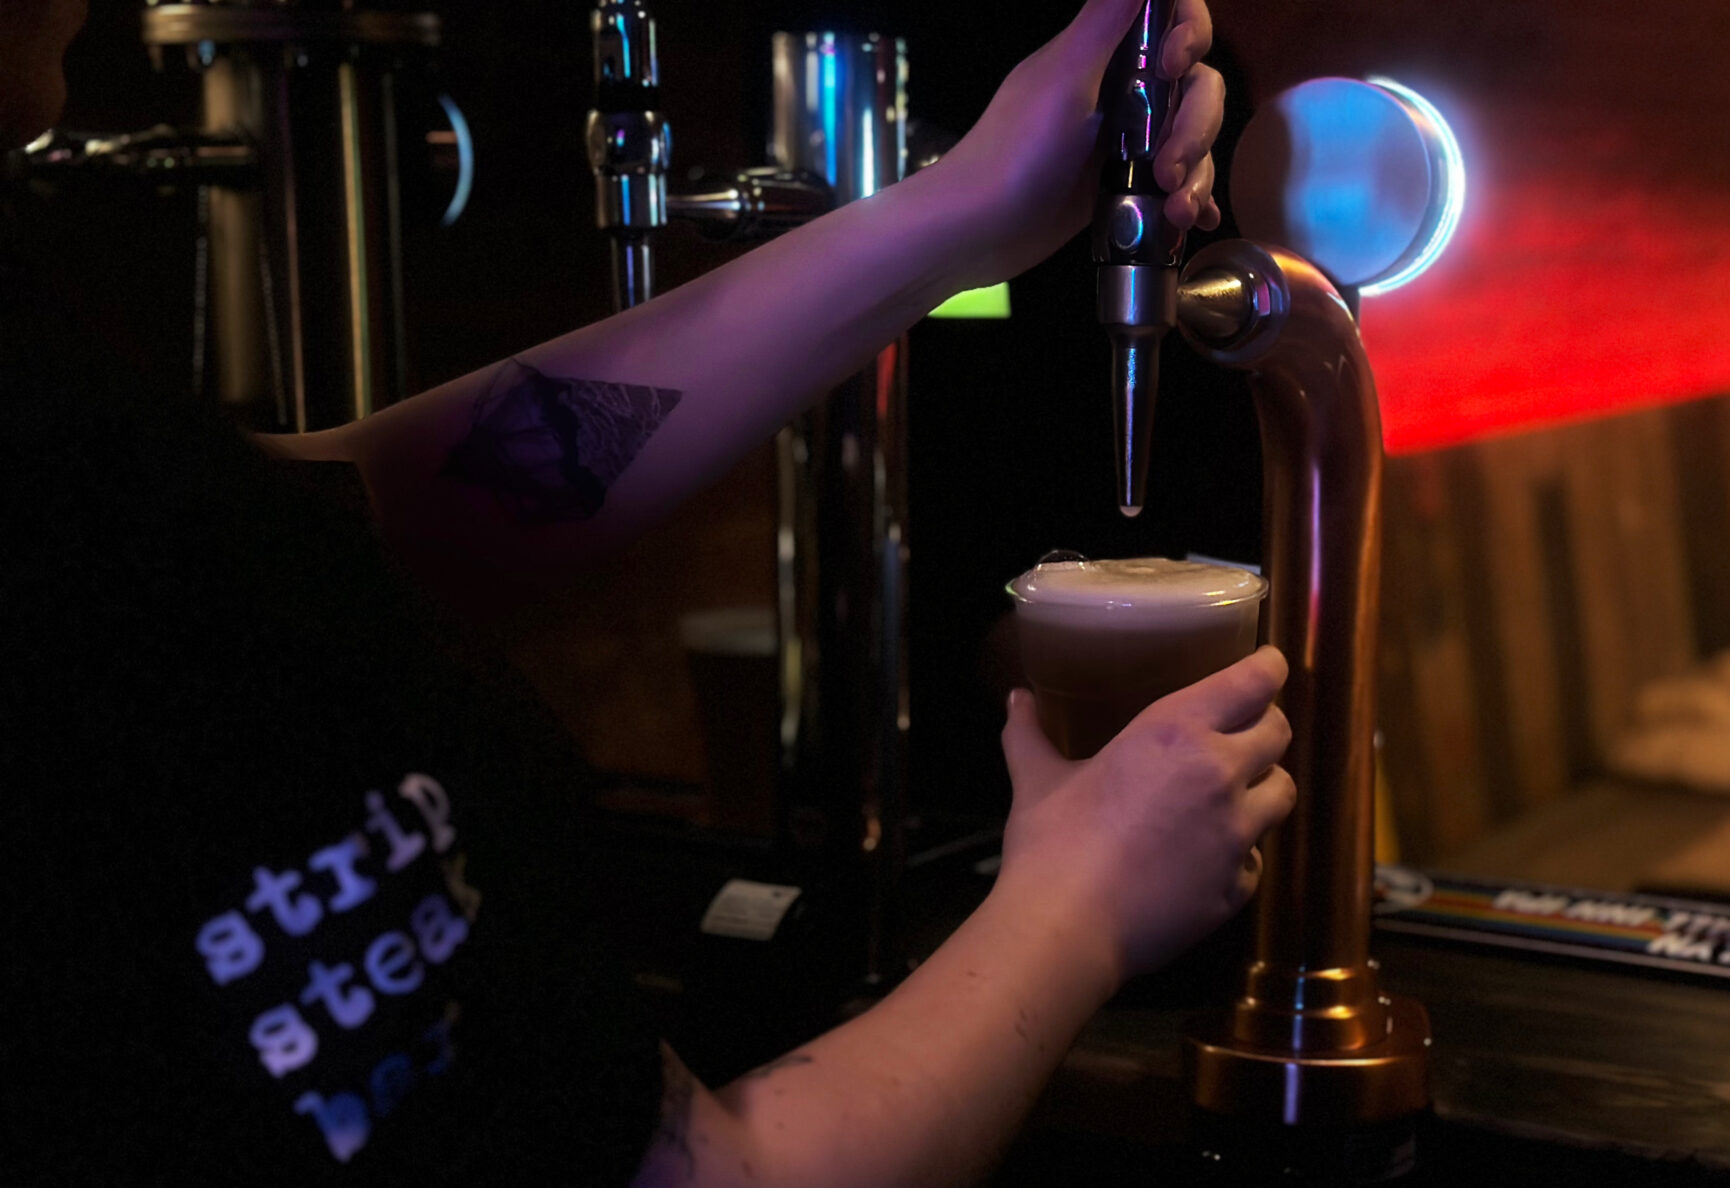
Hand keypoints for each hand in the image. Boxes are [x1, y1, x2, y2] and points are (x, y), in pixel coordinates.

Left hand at [926, 0, 1224, 289]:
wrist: (978, 231)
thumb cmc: (1015, 151)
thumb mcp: (1064, 77)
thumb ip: (1105, 17)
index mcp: (1105, 55)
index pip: (1172, 21)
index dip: (1189, 36)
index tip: (1172, 65)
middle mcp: (1120, 92)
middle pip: (1195, 88)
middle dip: (1195, 128)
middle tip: (1168, 170)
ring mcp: (1124, 142)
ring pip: (1191, 140)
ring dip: (1197, 173)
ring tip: (1177, 208)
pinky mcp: (1123, 187)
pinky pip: (1176, 185)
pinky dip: (1192, 200)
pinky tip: (1193, 219)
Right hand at [996, 646, 1294, 980]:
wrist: (1067, 926)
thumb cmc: (1052, 842)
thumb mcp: (1036, 779)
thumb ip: (1030, 734)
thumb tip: (1016, 700)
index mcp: (1175, 732)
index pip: (1254, 682)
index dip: (1268, 668)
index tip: (1268, 665)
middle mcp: (1219, 774)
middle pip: (1278, 734)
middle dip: (1267, 727)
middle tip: (1244, 730)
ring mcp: (1237, 835)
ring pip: (1282, 795)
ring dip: (1263, 788)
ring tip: (1233, 794)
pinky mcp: (1238, 887)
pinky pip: (1256, 860)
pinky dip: (1239, 855)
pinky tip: (1206, 859)